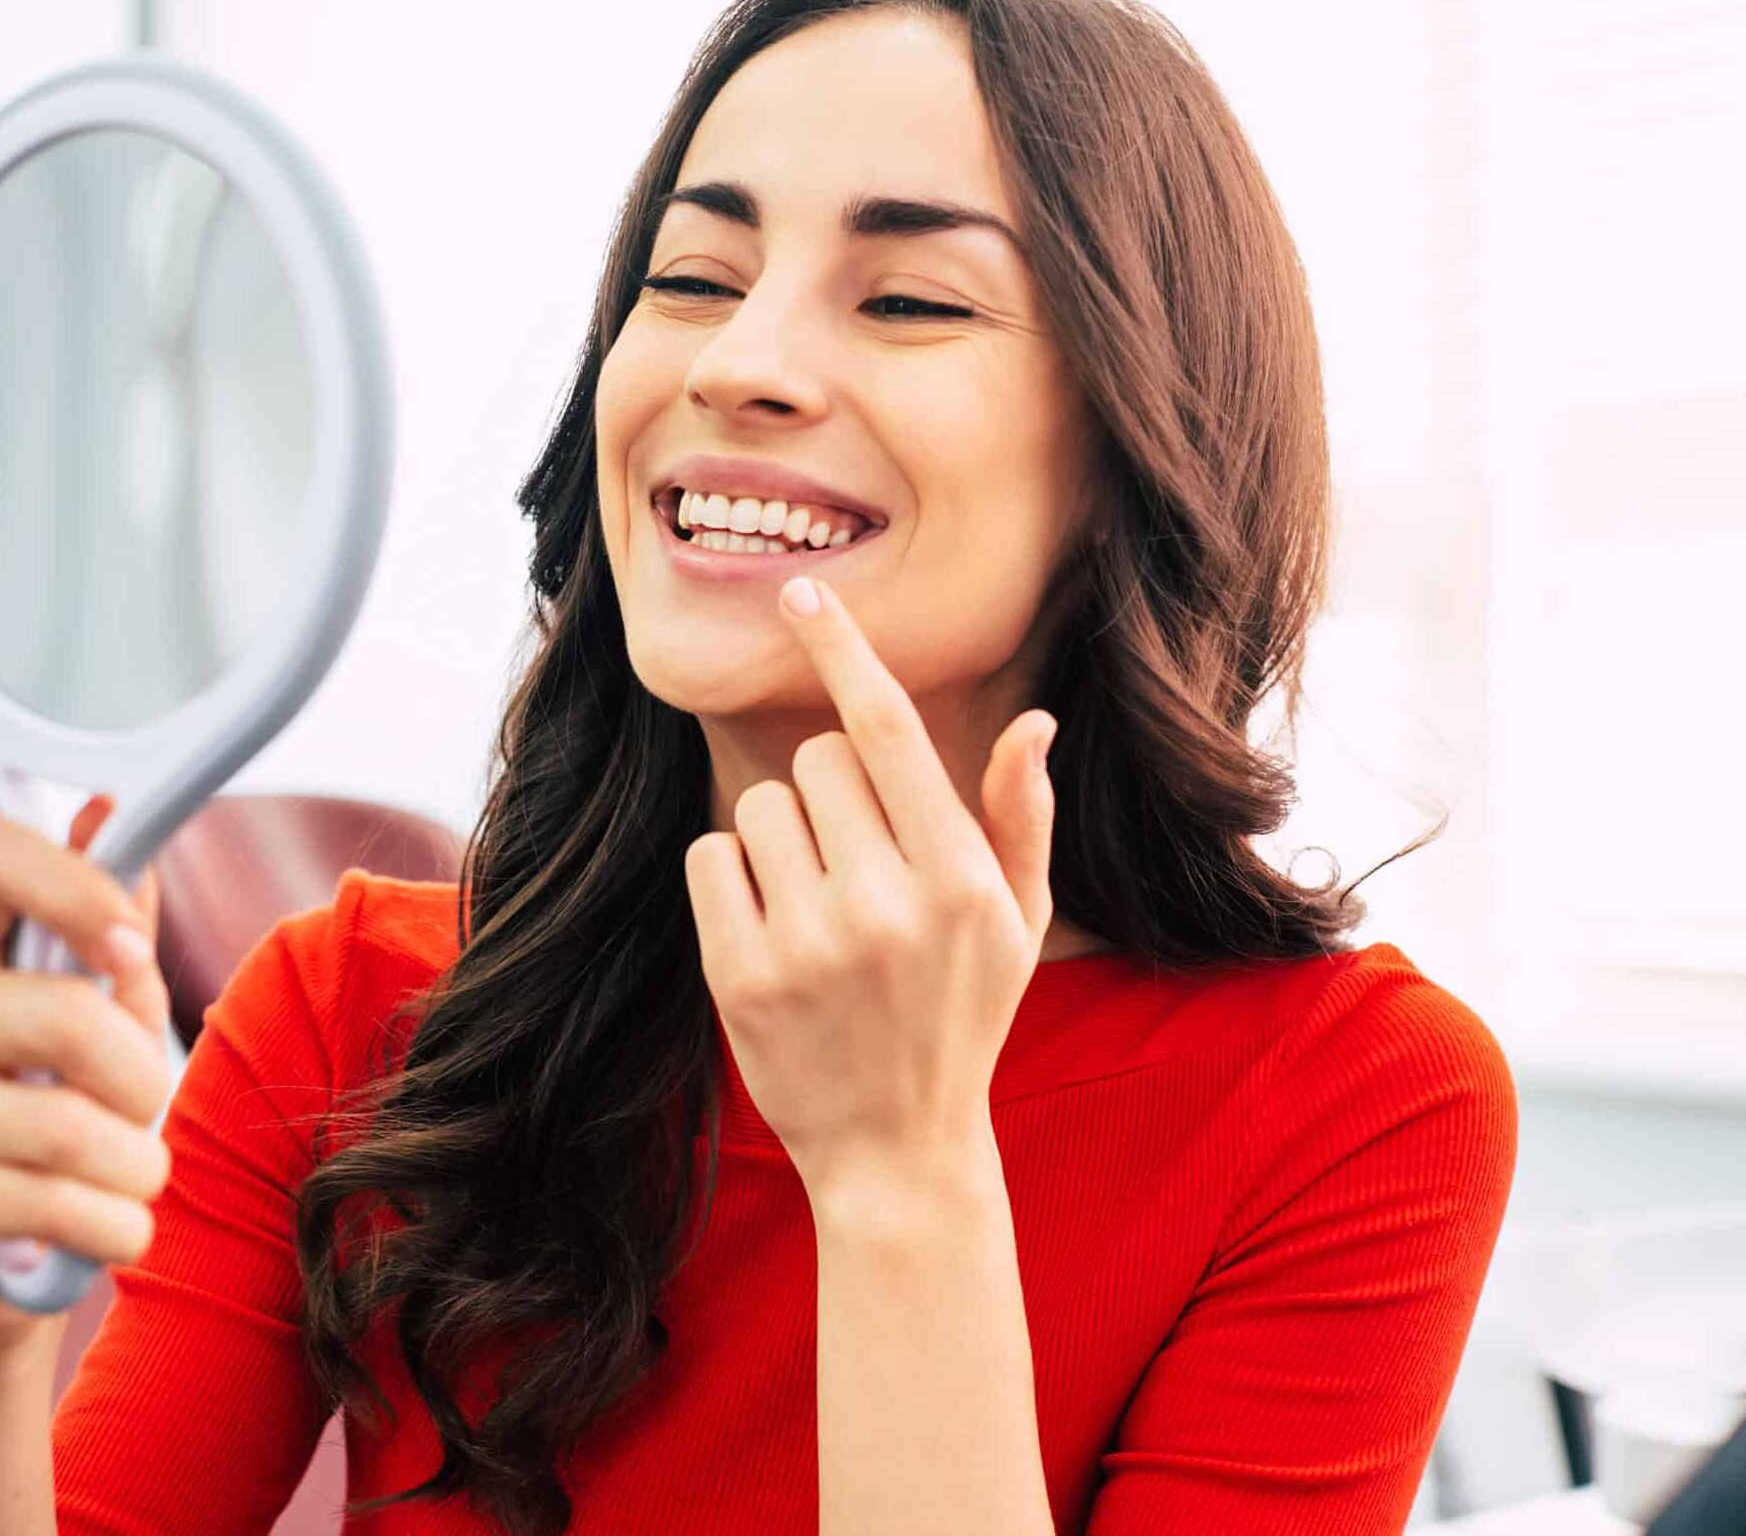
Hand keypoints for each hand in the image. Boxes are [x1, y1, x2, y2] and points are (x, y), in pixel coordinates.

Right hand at [0, 794, 171, 1353]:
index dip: (72, 886)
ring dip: (136, 1168)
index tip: (128, 946)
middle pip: (65, 1016)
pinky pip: (47, 1203)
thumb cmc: (69, 1105)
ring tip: (129, 1179)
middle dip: (142, 1079)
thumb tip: (104, 813)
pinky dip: (110, 1225)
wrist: (9, 1247)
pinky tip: (108, 1226)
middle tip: (141, 1108)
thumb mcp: (112, 1009)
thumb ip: (117, 921)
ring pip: (67, 1128)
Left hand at [683, 574, 1058, 1197]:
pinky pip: (712, 857)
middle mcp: (885, 902)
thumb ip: (1021, 818)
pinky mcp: (739, 975)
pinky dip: (732, 879)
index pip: (891, 730)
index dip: (844, 652)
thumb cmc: (962, 1015)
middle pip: (818, 761)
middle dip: (831, 794)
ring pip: (760, 805)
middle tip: (857, 866)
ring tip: (817, 907)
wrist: (897, 1150)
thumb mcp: (1018, 922)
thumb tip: (1034, 722)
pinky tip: (773, 932)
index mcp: (959, 877)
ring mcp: (807, 941)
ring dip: (781, 838)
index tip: (802, 594)